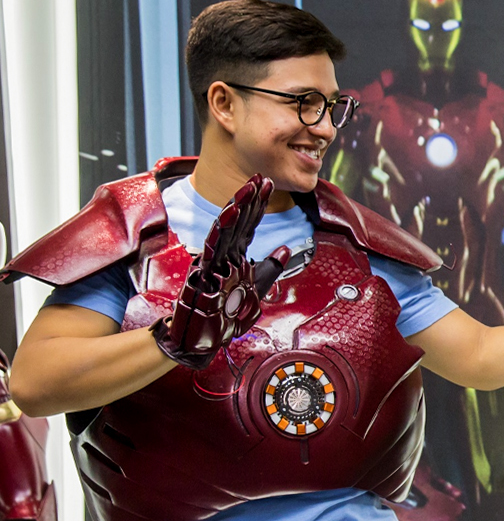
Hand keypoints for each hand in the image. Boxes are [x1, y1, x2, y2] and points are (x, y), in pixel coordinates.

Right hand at [152, 175, 285, 368]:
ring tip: (250, 187)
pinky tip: (231, 213)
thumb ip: (268, 270)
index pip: (248, 226)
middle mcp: (222, 257)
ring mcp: (211, 264)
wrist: (199, 343)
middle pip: (237, 222)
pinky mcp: (202, 275)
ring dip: (237, 208)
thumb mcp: (254, 292)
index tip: (269, 183)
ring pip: (224, 229)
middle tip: (262, 177)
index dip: (258, 205)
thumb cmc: (222, 319)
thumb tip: (285, 249)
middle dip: (250, 199)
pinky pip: (212, 248)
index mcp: (234, 258)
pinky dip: (222, 230)